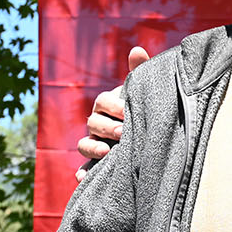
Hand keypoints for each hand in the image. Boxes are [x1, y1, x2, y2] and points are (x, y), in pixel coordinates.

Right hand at [75, 45, 150, 177]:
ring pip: (84, 145)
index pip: (103, 102)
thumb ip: (139, 72)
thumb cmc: (143, 109)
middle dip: (107, 128)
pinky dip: (82, 175)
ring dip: (92, 148)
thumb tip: (136, 50)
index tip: (128, 111)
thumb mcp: (142, 93)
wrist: (149, 137)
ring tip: (106, 153)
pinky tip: (85, 181)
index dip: (114, 106)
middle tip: (124, 133)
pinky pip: (84, 171)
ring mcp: (96, 145)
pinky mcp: (96, 165)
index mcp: (108, 106)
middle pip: (93, 123)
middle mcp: (98, 124)